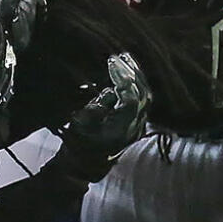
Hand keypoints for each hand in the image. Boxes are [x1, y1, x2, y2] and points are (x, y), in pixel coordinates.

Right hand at [60, 52, 151, 179]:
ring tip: (125, 58)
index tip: (111, 63)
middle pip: (142, 96)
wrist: (84, 164)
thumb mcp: (80, 125)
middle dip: (132, 73)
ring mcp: (137, 126)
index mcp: (122, 130)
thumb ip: (96, 107)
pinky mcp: (135, 122)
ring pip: (144, 97)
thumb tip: (110, 92)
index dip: (123, 80)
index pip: (131, 100)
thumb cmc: (78, 144)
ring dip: (136, 76)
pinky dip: (136, 84)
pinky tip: (126, 71)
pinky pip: (141, 99)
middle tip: (120, 57)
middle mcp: (134, 128)